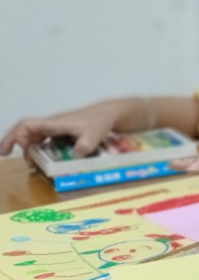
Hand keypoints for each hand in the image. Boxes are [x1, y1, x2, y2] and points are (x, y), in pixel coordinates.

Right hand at [0, 101, 123, 159]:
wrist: (107, 114)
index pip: (27, 125)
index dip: (18, 135)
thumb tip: (73, 157)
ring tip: (29, 164)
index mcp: (54, 123)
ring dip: (25, 147)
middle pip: (24, 129)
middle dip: (11, 140)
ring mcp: (54, 128)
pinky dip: (36, 148)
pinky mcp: (59, 132)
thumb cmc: (99, 122)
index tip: (22, 148)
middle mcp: (50, 124)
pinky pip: (42, 139)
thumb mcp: (94, 135)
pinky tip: (38, 159)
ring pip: (32, 135)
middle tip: (3, 154)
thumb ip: (84, 146)